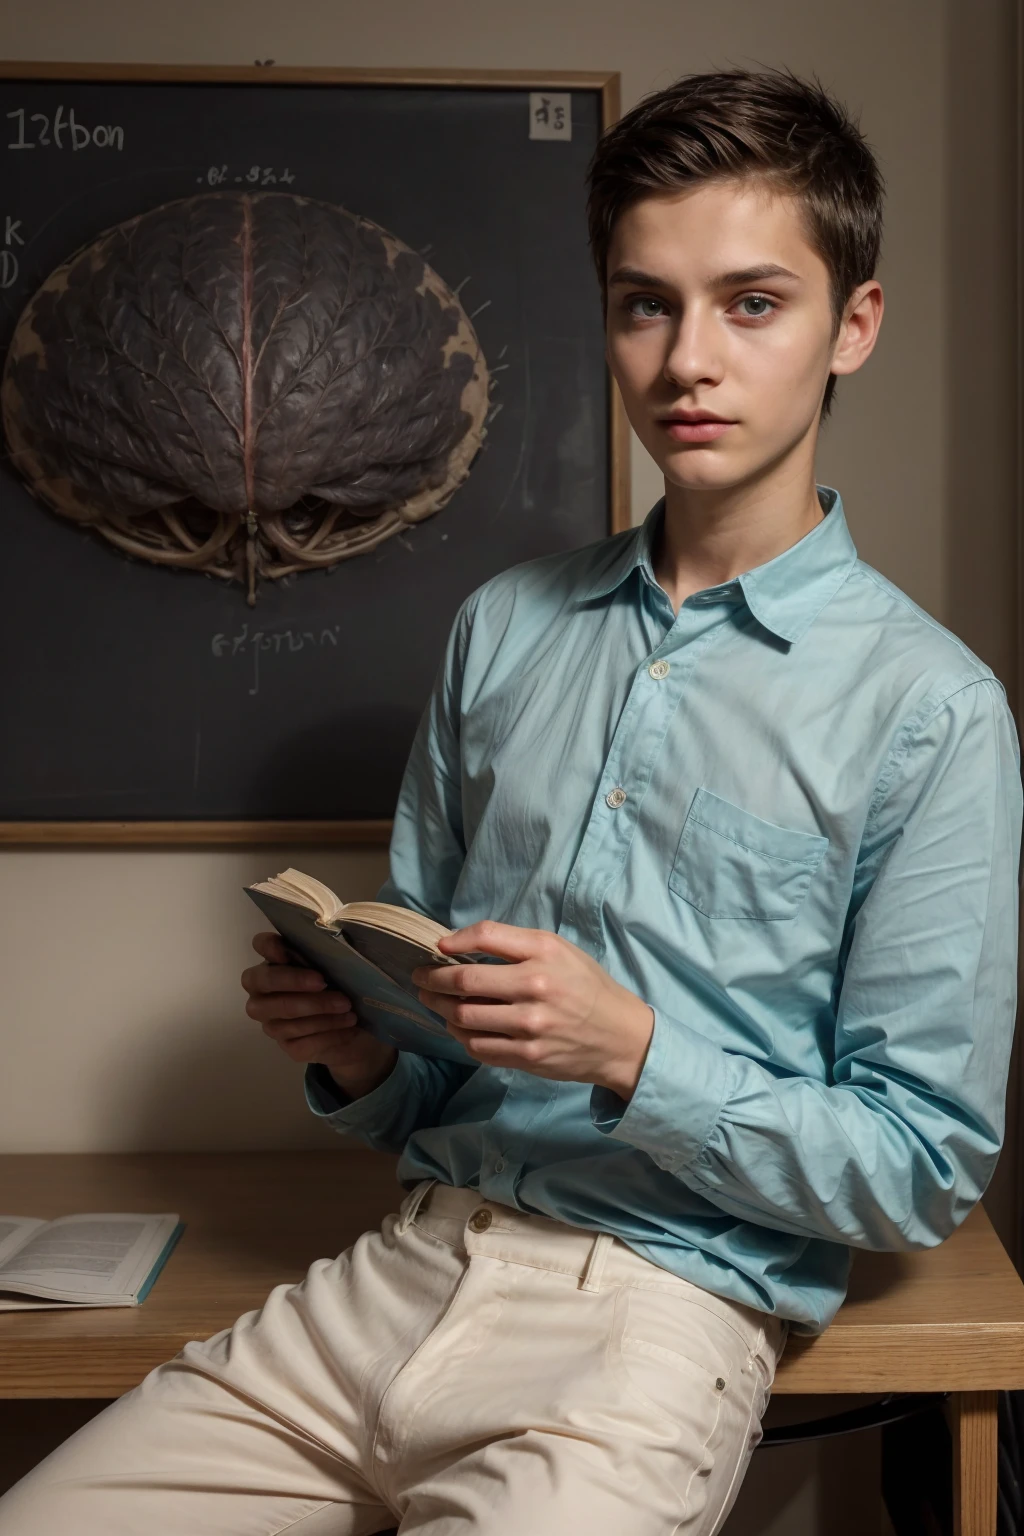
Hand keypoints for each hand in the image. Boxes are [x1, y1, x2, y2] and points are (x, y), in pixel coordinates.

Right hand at [242, 932, 396, 1096]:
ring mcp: (272, 1023)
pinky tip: (347, 1027)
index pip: (261, 945)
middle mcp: (264, 993)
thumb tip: (333, 935)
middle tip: (324, 982)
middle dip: (294, 982)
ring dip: (319, 1012)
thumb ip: (328, 951)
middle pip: (263, 983)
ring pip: (285, 1018)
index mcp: (276, 964)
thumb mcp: (340, 966)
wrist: (356, 1028)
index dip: (269, 946)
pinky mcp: (289, 1047)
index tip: (287, 951)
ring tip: (348, 1009)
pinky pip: (302, 1042)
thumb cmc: (343, 986)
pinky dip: (328, 1033)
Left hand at [411, 921, 653, 1099]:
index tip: (437, 948)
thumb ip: (514, 944)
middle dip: (432, 979)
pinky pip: (477, 1047)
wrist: (620, 1036)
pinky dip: (460, 1035)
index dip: (452, 941)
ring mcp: (530, 1026)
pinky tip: (458, 1026)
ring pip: (464, 1017)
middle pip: (464, 982)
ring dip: (440, 1009)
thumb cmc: (585, 987)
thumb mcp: (559, 950)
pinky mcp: (527, 1056)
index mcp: (545, 953)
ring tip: (434, 1002)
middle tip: (420, 978)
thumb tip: (458, 944)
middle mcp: (537, 987)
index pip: (486, 936)